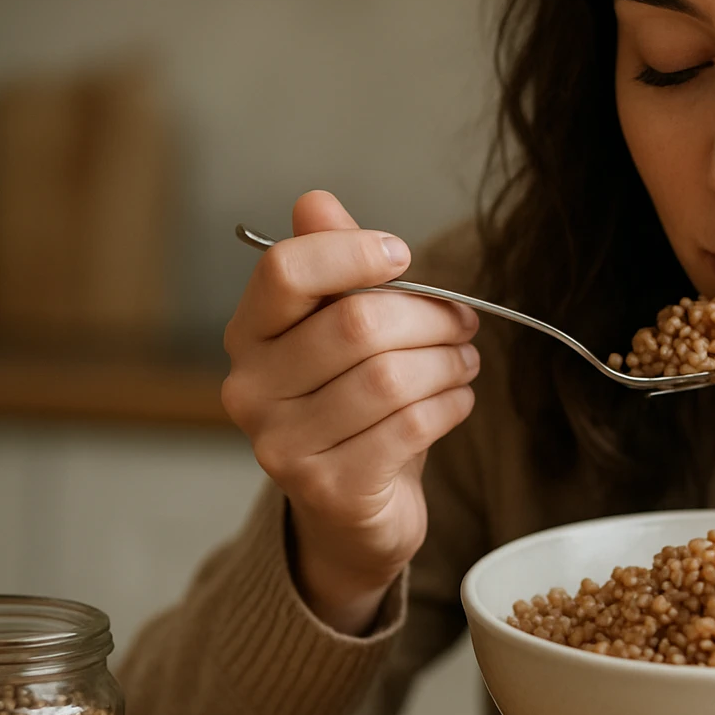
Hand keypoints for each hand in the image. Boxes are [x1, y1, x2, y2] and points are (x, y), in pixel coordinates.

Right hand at [221, 191, 480, 634]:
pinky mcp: (329, 489)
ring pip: (389, 378)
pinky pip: (409, 427)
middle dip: (428, 317)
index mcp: (247, 336)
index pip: (285, 272)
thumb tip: (315, 200)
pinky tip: (458, 400)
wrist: (350, 514)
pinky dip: (449, 406)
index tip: (403, 257)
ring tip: (466, 362)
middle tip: (464, 322)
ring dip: (447, 363)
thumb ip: (332, 265)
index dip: (353, 253)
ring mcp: (283, 445)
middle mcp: (249, 390)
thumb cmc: (351, 407)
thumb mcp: (341, 331)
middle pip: (357, 325)